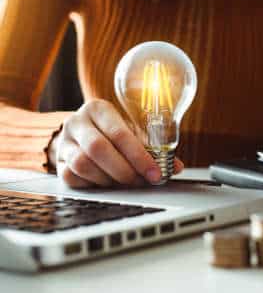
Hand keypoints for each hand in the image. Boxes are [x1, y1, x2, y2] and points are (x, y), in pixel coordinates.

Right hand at [51, 99, 183, 187]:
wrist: (81, 132)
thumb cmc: (111, 131)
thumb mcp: (131, 131)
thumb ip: (152, 147)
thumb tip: (174, 166)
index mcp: (98, 109)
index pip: (120, 133)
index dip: (139, 156)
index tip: (155, 172)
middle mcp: (77, 122)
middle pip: (98, 149)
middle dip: (125, 170)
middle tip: (141, 181)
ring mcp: (64, 142)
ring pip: (83, 164)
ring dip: (109, 179)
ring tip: (126, 181)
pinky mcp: (58, 161)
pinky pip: (72, 177)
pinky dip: (94, 184)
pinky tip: (107, 182)